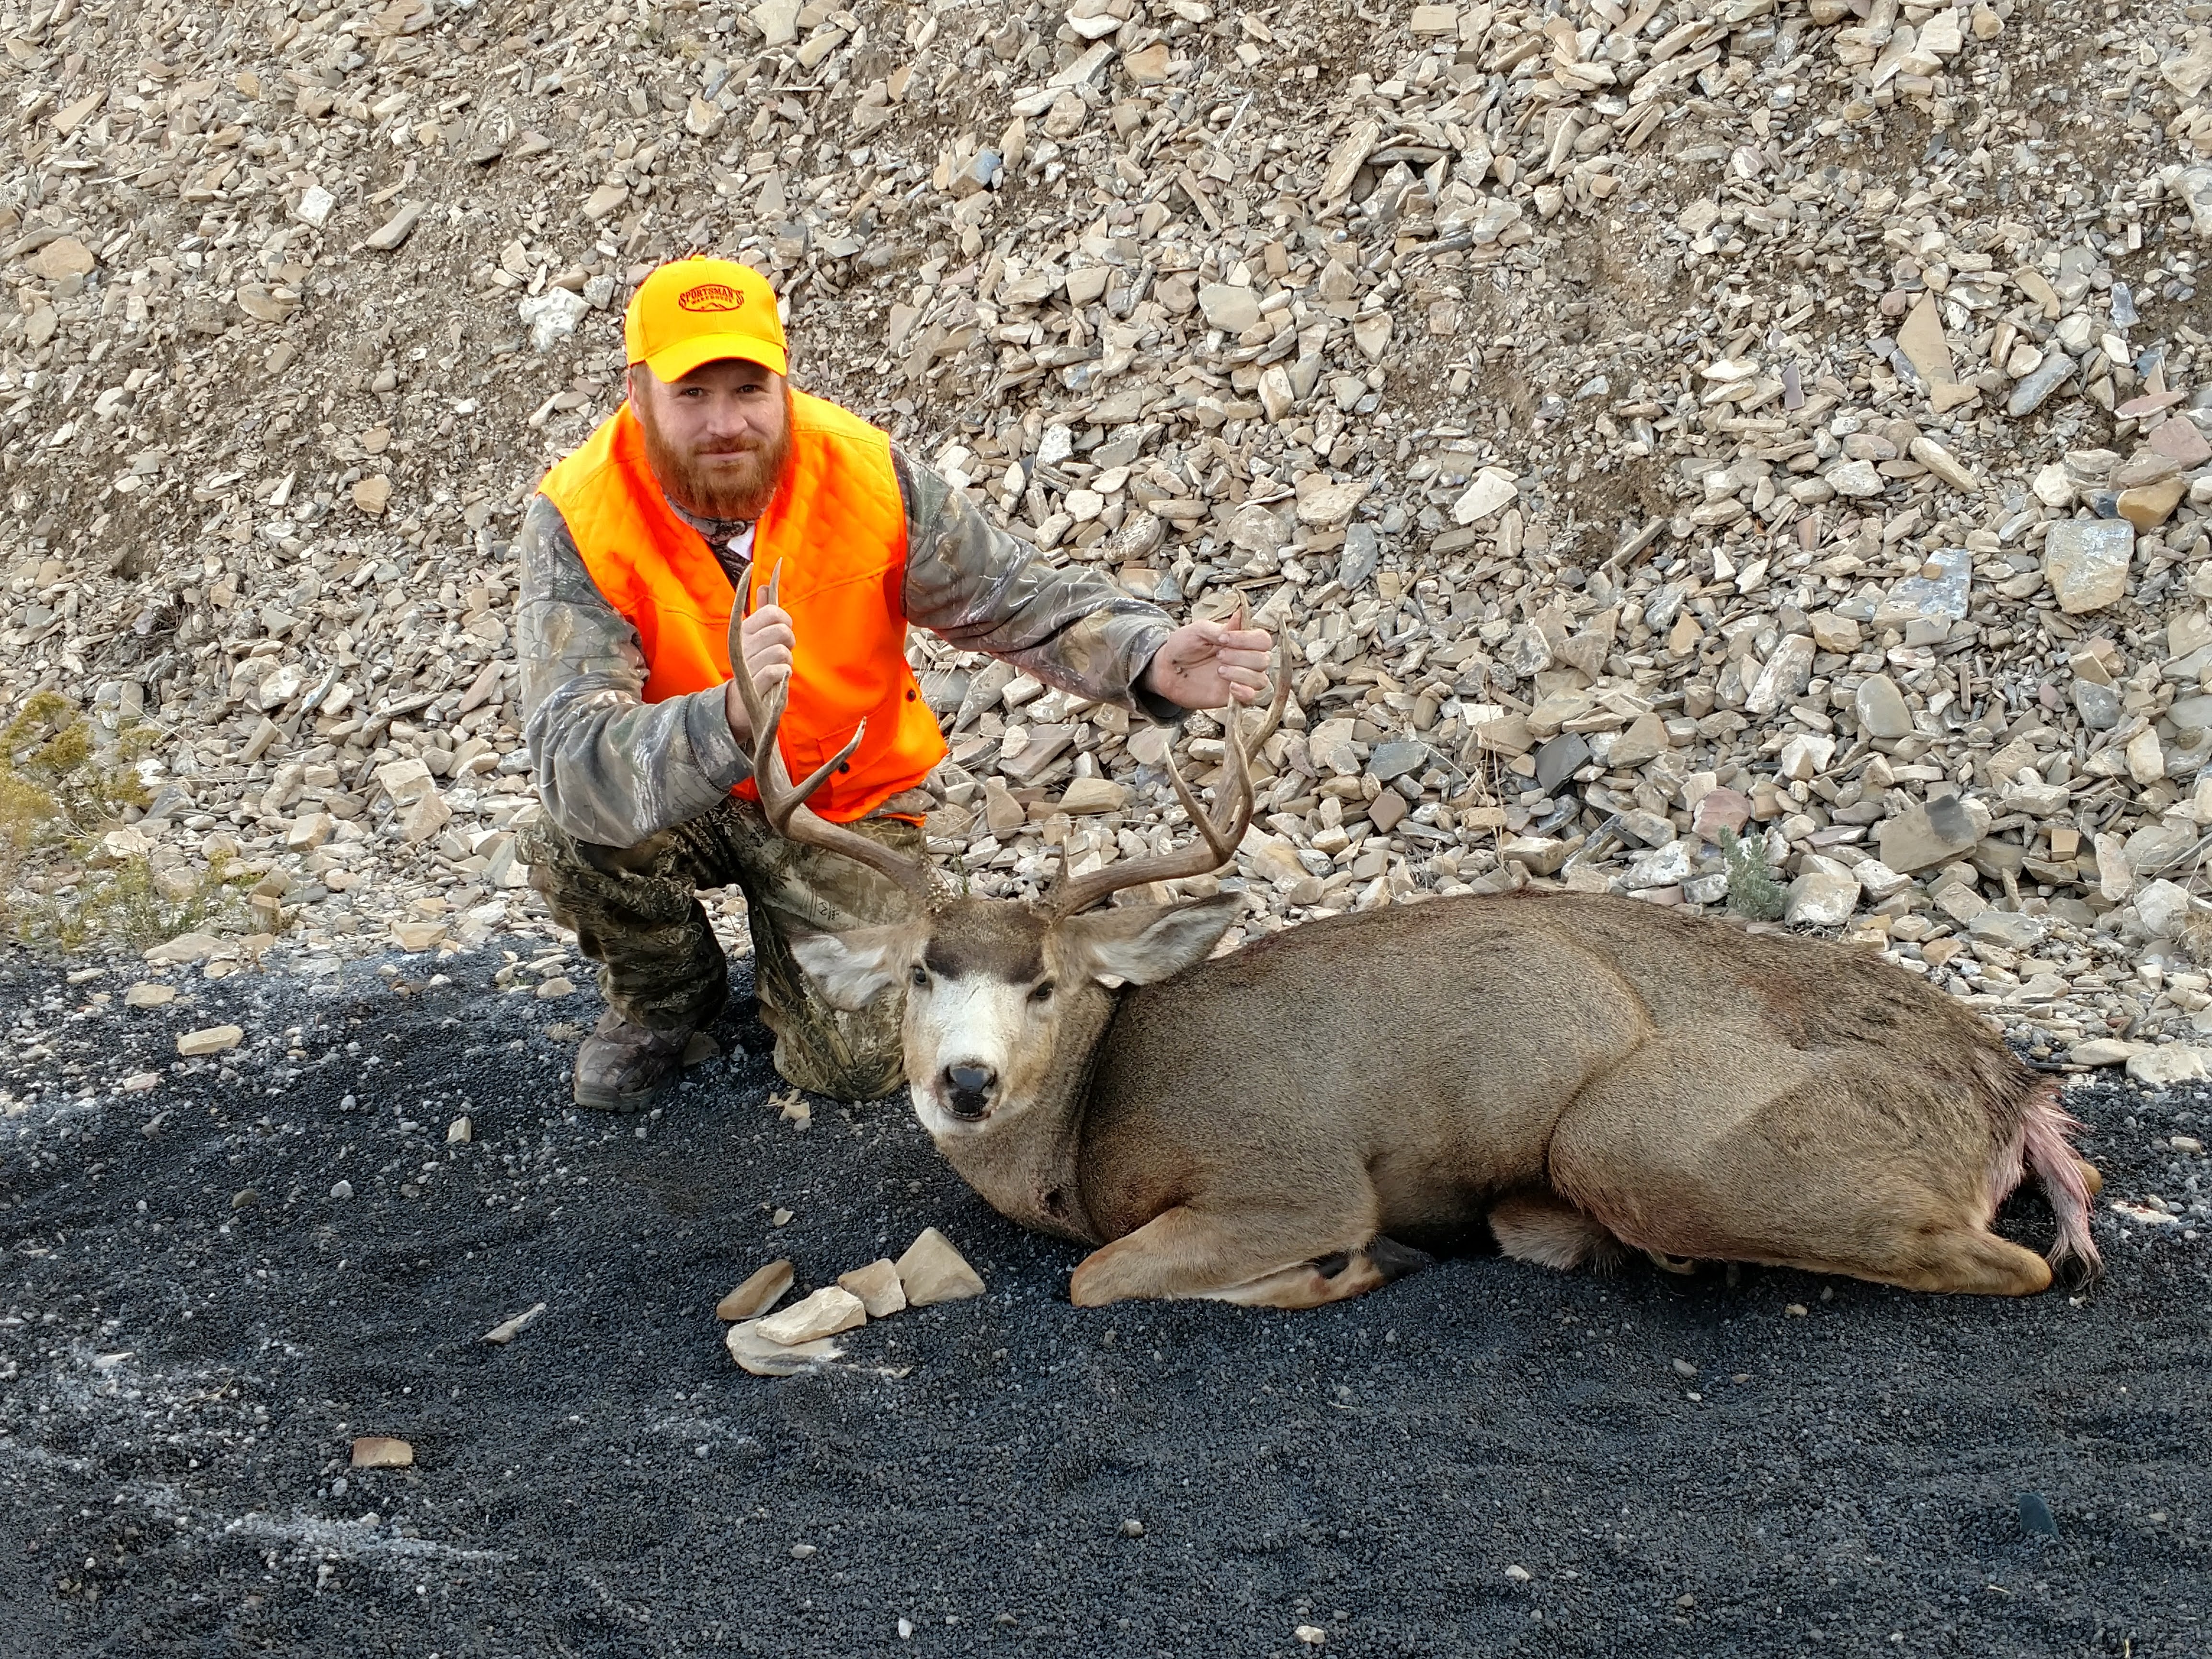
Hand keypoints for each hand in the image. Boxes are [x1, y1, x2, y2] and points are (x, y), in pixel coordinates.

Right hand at [725, 602, 793, 745]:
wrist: (743, 701)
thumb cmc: (755, 664)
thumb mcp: (757, 636)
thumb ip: (762, 611)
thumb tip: (764, 585)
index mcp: (743, 630)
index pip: (772, 611)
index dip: (785, 619)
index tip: (782, 629)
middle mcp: (743, 645)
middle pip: (781, 630)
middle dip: (788, 641)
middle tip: (782, 651)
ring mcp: (747, 665)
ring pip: (782, 651)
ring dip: (786, 661)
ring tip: (777, 667)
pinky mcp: (754, 685)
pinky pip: (778, 670)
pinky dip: (783, 674)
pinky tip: (777, 678)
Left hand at [1141, 617, 1274, 710]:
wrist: (1166, 670)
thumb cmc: (1182, 647)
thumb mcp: (1198, 631)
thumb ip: (1221, 627)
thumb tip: (1242, 614)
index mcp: (1240, 641)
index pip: (1262, 640)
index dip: (1248, 640)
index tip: (1223, 639)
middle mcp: (1244, 660)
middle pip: (1263, 660)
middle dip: (1241, 657)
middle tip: (1218, 656)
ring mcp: (1240, 679)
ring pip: (1260, 680)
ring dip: (1241, 674)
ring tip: (1219, 671)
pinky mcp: (1232, 696)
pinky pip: (1252, 698)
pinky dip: (1245, 692)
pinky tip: (1230, 687)